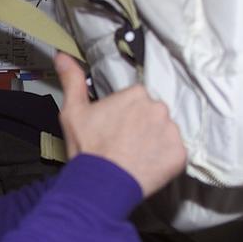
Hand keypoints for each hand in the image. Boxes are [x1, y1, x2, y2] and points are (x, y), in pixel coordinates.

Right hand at [55, 51, 186, 197]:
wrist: (101, 184)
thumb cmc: (88, 149)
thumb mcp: (73, 112)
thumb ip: (73, 81)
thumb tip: (62, 57)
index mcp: (136, 94)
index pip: (137, 100)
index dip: (126, 116)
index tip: (116, 129)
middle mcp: (158, 108)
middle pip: (154, 115)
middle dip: (142, 127)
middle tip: (125, 144)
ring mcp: (171, 132)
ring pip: (166, 133)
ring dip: (155, 143)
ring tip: (135, 157)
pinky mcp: (179, 155)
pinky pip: (176, 154)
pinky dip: (165, 160)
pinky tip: (146, 166)